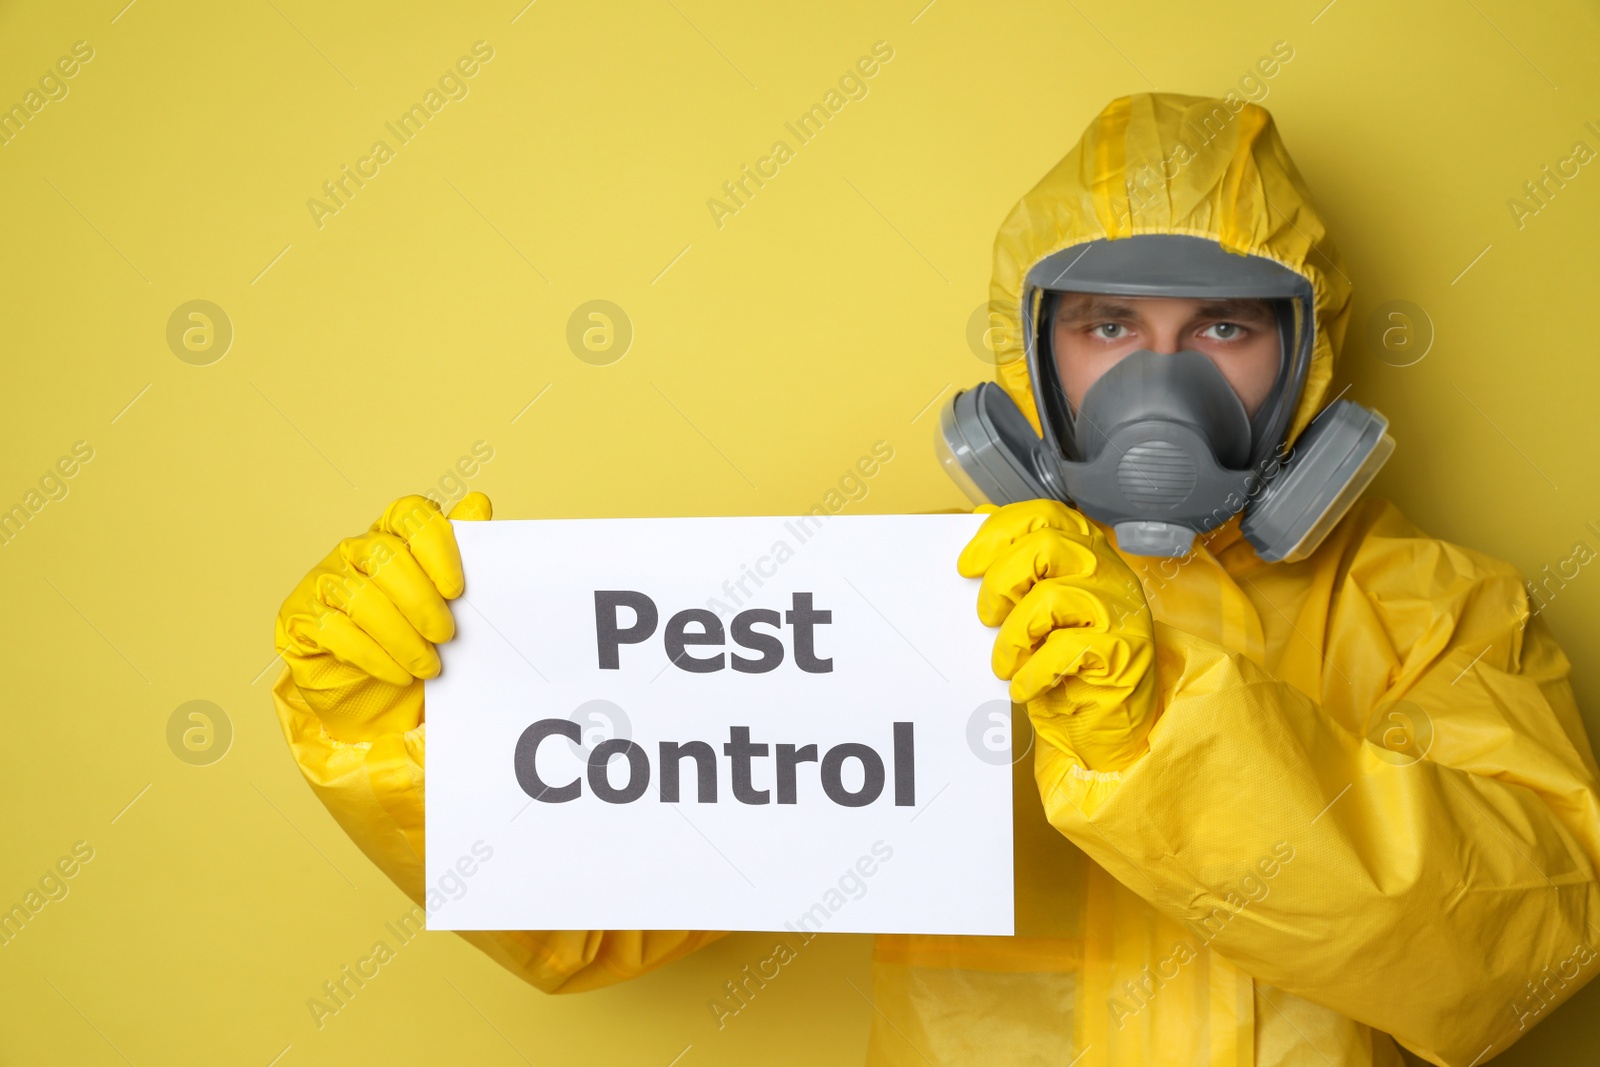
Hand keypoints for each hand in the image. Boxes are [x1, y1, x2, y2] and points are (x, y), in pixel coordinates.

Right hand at [275, 493, 491, 740]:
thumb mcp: (445, 599)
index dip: (435, 546)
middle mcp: (356, 549)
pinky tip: (399, 674)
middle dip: (420, 601)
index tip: (457, 590)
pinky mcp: (301, 616)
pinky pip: (334, 630)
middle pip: (384, 555)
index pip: (410, 514)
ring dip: (401, 637)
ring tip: (428, 666)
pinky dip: (373, 656)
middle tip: (446, 636)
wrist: (369, 686)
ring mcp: (325, 580)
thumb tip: (477, 503)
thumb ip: (462, 554)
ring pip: (359, 595)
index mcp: (394, 533)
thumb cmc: (414, 633)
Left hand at [957, 499, 1155, 771]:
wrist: (1108, 721)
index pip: (1043, 514)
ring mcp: (1119, 608)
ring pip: (1051, 596)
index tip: (967, 565)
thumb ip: (1017, 569)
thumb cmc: (1066, 660)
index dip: (999, 533)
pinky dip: (1033, 672)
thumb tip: (974, 525)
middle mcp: (1106, 570)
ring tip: (1005, 662)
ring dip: (1014, 635)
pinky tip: (1024, 687)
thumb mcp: (1036, 607)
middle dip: (1001, 582)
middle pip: (1044, 545)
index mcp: (1085, 550)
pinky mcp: (1122, 650)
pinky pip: (1066, 649)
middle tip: (986, 617)